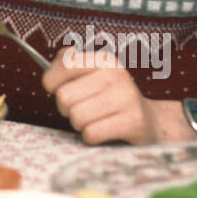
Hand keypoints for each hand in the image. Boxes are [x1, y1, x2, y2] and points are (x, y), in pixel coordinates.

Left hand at [42, 49, 170, 144]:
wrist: (149, 122)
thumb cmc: (109, 99)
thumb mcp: (92, 75)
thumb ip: (68, 65)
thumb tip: (48, 71)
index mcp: (104, 59)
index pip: (65, 64)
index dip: (51, 81)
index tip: (54, 89)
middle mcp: (117, 75)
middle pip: (64, 96)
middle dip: (66, 109)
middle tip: (82, 109)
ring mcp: (126, 98)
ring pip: (76, 117)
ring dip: (80, 124)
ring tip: (94, 120)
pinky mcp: (133, 122)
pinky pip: (91, 133)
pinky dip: (91, 137)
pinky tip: (103, 132)